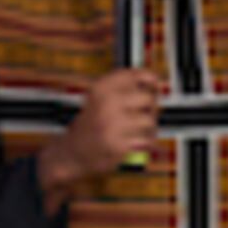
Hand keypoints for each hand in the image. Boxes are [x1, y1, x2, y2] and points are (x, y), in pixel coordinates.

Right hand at [36, 65, 162, 196]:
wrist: (72, 153)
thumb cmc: (90, 125)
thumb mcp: (99, 98)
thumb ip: (124, 88)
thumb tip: (155, 83)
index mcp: (101, 88)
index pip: (135, 75)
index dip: (149, 79)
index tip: (153, 85)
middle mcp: (107, 103)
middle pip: (147, 98)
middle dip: (151, 107)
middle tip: (145, 113)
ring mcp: (113, 125)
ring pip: (149, 121)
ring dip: (149, 127)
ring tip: (138, 130)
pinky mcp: (119, 145)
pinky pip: (145, 140)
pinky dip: (144, 143)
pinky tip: (134, 142)